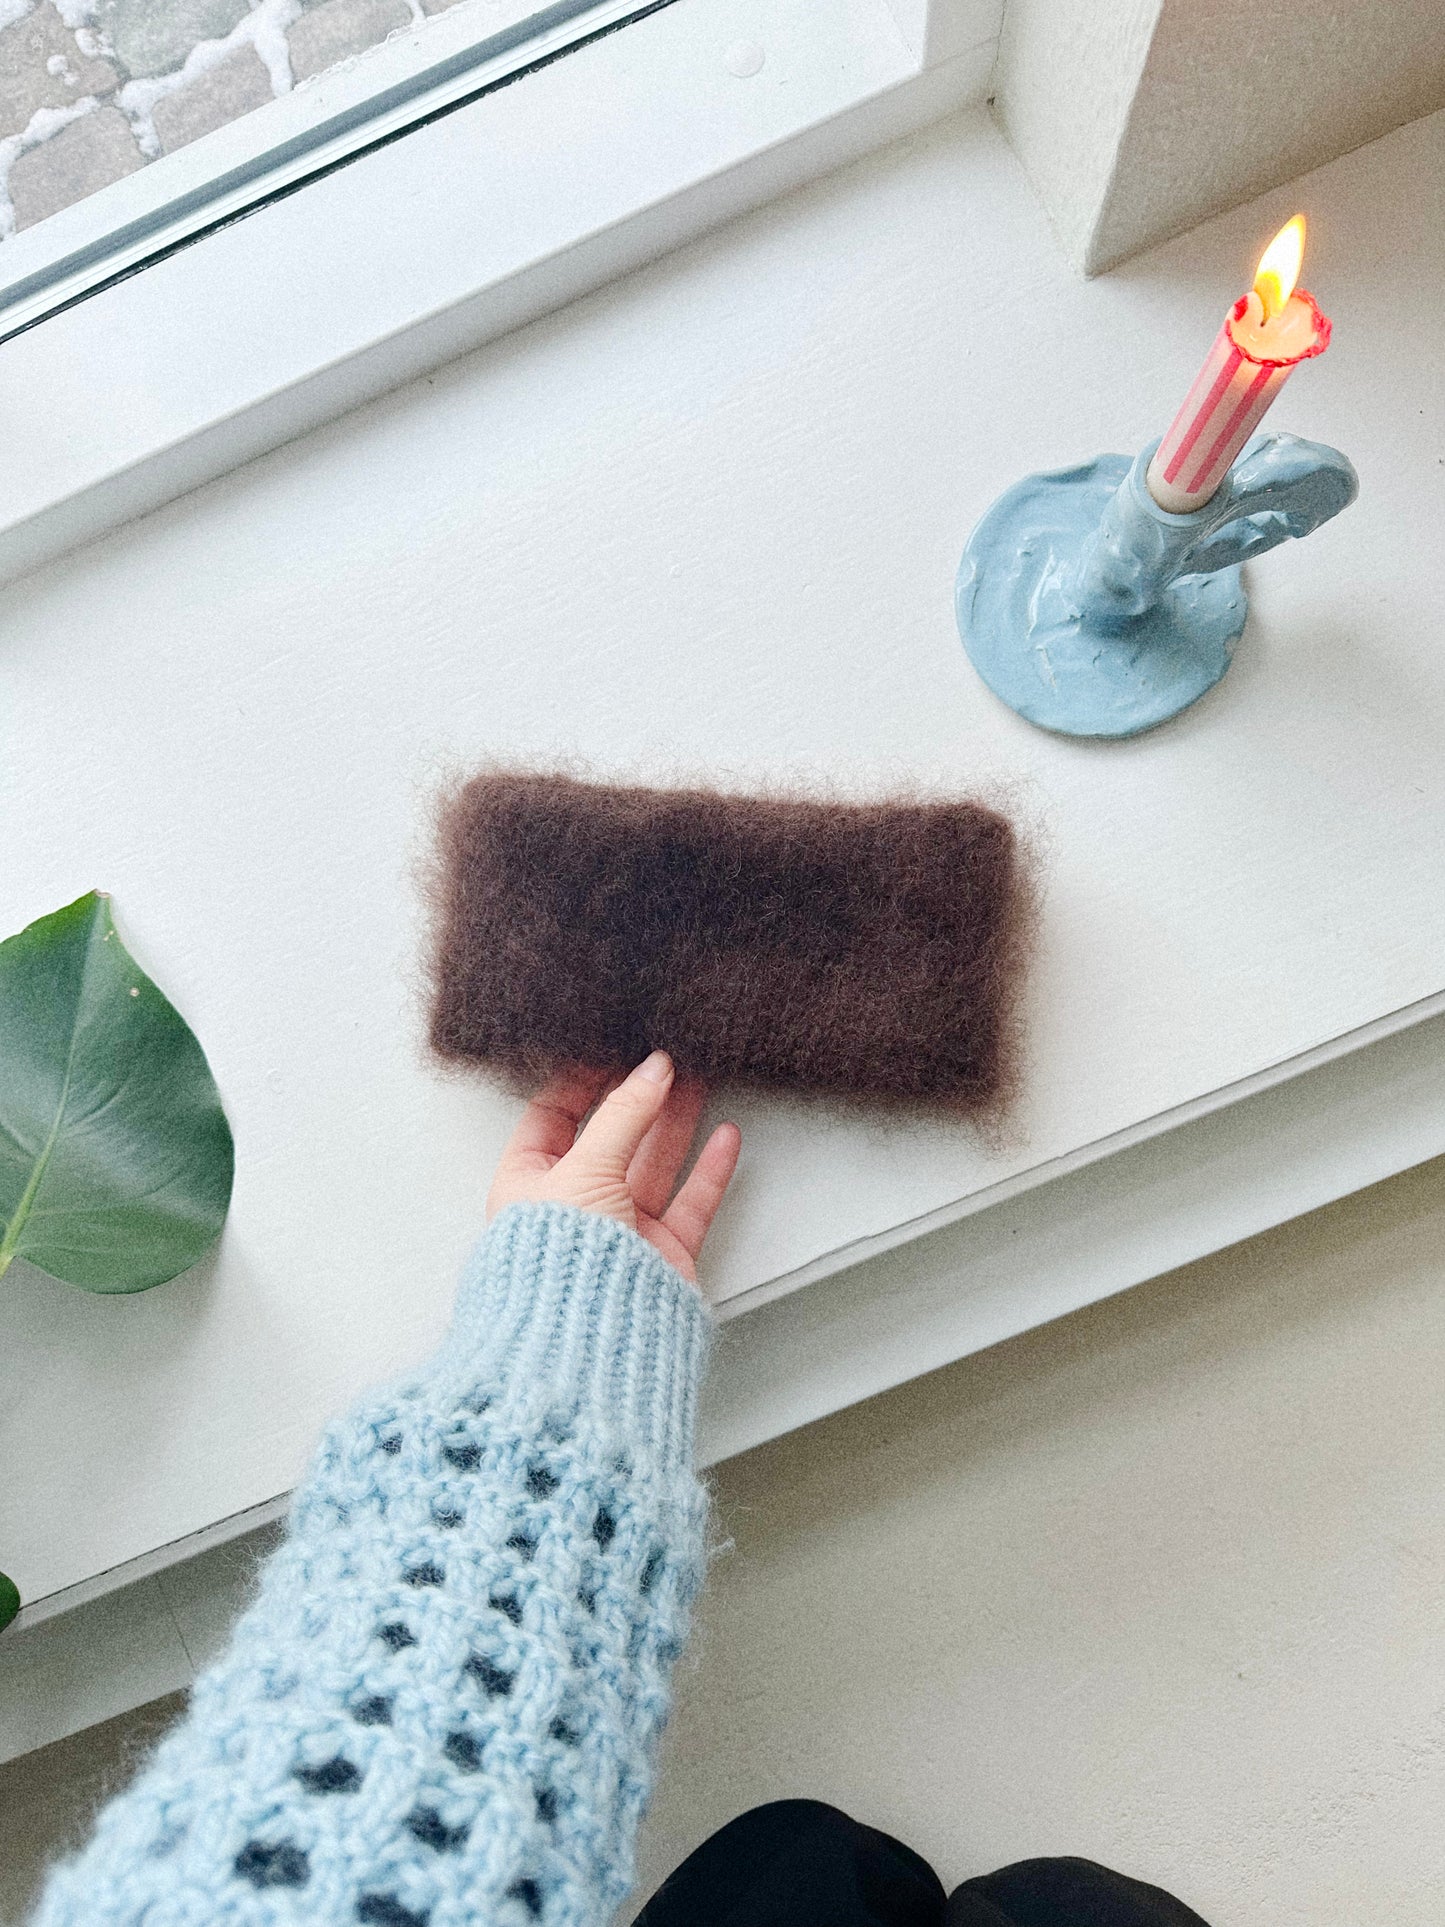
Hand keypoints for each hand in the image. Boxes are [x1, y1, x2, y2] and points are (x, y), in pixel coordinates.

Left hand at [487, 1051, 740, 1283]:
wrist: (590, 1341)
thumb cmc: (558, 1263)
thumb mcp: (583, 1168)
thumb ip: (623, 1114)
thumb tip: (652, 1069)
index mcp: (530, 1183)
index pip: (552, 1116)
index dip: (581, 1080)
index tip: (612, 1046)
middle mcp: (574, 1205)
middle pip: (612, 1136)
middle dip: (641, 1095)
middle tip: (668, 1055)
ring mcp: (620, 1230)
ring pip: (654, 1162)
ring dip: (678, 1120)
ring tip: (701, 1076)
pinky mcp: (660, 1255)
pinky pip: (690, 1202)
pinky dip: (710, 1170)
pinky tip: (725, 1137)